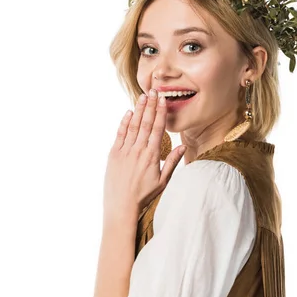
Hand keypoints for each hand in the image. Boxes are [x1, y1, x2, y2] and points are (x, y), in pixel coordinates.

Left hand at [103, 89, 186, 215]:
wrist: (121, 206)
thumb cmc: (144, 196)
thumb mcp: (163, 181)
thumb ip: (172, 162)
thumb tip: (182, 146)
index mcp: (152, 156)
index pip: (157, 129)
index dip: (160, 113)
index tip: (163, 100)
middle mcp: (138, 150)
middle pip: (145, 123)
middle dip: (150, 105)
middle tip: (154, 91)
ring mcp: (124, 151)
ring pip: (132, 126)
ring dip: (138, 110)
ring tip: (143, 97)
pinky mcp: (114, 154)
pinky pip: (120, 134)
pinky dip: (124, 122)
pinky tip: (128, 113)